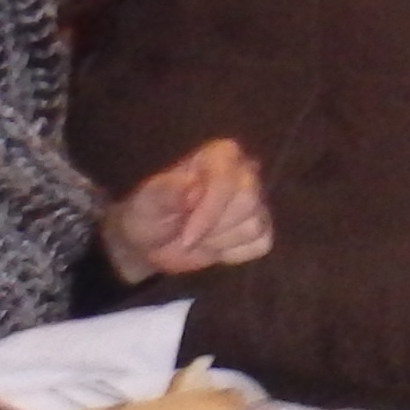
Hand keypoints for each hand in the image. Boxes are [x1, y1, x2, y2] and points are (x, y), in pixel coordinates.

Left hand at [101, 136, 273, 281]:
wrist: (151, 243)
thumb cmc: (149, 214)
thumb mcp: (147, 203)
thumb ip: (166, 191)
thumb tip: (190, 182)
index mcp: (220, 155)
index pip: (229, 181)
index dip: (209, 212)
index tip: (186, 236)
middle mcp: (245, 171)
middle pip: (248, 202)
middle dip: (214, 228)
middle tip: (188, 236)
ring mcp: (257, 199)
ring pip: (255, 225)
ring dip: (221, 241)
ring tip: (199, 237)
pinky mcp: (262, 226)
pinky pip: (262, 244)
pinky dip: (234, 253)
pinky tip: (215, 245)